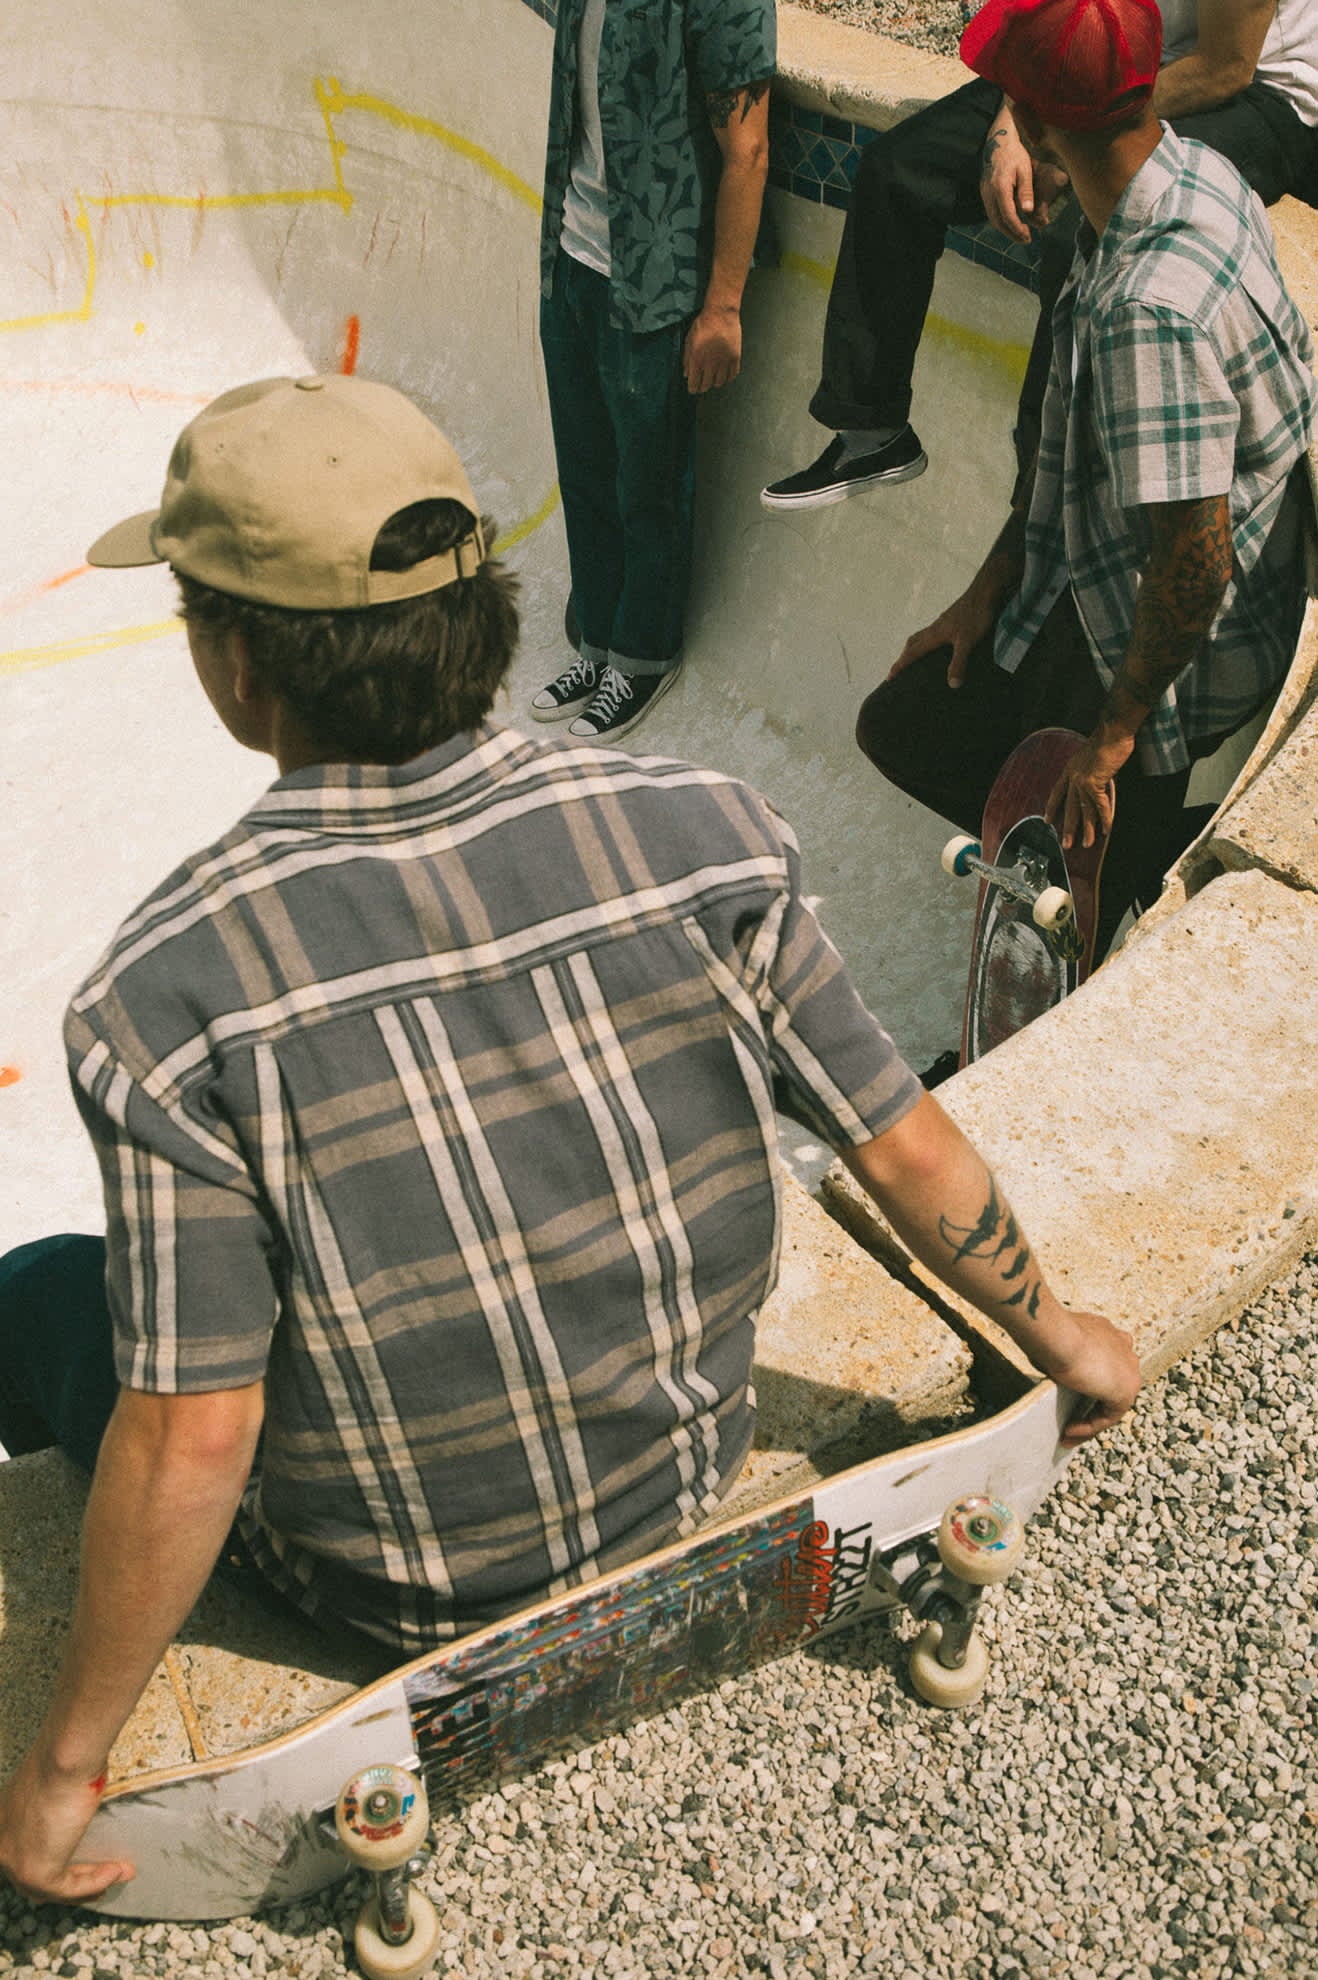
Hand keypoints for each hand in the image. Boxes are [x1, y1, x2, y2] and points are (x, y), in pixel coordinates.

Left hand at [0, 1749, 134, 1904]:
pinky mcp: (34, 1873)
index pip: (29, 1850)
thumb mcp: (58, 1781)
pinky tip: (115, 1870)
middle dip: (76, 1876)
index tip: (87, 1863)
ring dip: (91, 1883)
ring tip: (119, 1872)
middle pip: (37, 1875)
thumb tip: (80, 1812)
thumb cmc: (66, 1756)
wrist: (66, 1756)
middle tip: (103, 1874)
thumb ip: (59, 1803)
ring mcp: (13, 1861)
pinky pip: (68, 1888)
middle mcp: (1, 1842)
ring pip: (52, 1887)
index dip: (61, 1860)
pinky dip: (96, 1882)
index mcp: (4, 1819)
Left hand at [683, 305, 741, 393]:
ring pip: (719, 383)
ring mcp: (724, 361)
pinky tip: (724, 373)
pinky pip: (732, 375)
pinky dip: (728, 377)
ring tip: (713, 377)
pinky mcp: (735, 357)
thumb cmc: (703, 324)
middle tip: (702, 384)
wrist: (720, 313)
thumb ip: (686, 359)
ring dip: (715, 382)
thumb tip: (685, 374)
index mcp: (696, 359)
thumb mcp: (689, 340)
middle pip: (706, 386)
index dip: (693, 388)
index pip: (694, 384)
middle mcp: (710, 363)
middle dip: (702, 386)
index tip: (693, 388)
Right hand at [888, 583, 994, 688]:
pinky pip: (931, 633)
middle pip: (912, 643)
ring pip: (921, 637)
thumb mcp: (967, 642)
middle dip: (903, 657)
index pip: (911, 653)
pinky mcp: (950, 620)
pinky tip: (937, 645)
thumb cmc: (975, 615)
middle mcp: (934, 628)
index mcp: (933, 635)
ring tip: (913, 658)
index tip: (889, 677)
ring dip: (913, 648)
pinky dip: (927, 642)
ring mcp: (942, 623)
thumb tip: (952, 684)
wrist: (985, 592)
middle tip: (898, 669)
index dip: (900, 666)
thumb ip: (959, 662)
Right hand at [980, 115, 1068, 240]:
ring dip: (1006, 230)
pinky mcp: (984, 193)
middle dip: (1012, 234)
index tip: (1028, 236)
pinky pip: (991, 212)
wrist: (998, 143)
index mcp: (1000, 187)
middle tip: (1025, 240)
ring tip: (1020, 234)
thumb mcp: (1025, 170)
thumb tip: (1027, 212)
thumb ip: (1026, 192)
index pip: (1008, 215)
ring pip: (993, 219)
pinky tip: (1011, 223)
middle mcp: (989, 193)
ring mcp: (985, 194)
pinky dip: (1001, 221)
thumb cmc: (1015, 154)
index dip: (1017, 228)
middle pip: (998, 222)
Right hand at [1031, 1310, 1141, 1445]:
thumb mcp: (1055, 1344)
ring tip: (1066, 1433)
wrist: (1058, 1336)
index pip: (1103, 1364)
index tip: (1065, 1393)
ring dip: (1087, 1421)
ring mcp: (1130, 1370)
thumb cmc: (1049, 1335)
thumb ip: (1063, 1358)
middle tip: (1068, 1421)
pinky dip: (1088, 1426)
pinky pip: (1108, 1416)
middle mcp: (1124, 1350)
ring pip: (1109, 1404)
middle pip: (1108, 1386)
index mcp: (1109, 1334)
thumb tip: (1049, 1369)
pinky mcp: (1126, 1391)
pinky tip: (1069, 1431)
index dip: (1084, 1383)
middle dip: (1089, 1405)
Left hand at [1045, 731, 1133, 847]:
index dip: (1052, 808)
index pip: (1056, 793)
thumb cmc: (1104, 740)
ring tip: (1086, 844)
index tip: (1047, 821)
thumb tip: (1094, 778)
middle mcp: (1073, 778)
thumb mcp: (1090, 756)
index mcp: (1069, 770)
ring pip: (1084, 811)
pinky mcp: (1096, 784)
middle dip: (1068, 828)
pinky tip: (1106, 830)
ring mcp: (1083, 782)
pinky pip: (1101, 807)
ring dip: (1086, 830)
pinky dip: (1105, 820)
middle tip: (1066, 844)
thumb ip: (1089, 769)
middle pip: (1069, 808)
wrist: (1111, 732)